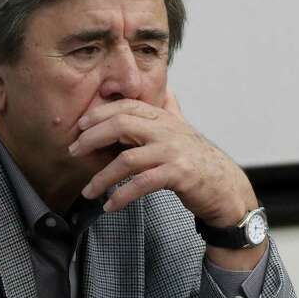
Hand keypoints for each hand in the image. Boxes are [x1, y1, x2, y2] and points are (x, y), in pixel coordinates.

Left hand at [69, 89, 257, 227]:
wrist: (225, 187)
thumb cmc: (198, 160)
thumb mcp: (182, 131)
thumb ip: (169, 111)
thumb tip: (164, 91)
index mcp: (164, 118)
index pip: (126, 106)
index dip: (100, 113)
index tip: (79, 125)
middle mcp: (168, 130)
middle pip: (121, 125)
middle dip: (92, 138)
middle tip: (73, 152)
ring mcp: (173, 152)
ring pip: (127, 159)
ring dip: (102, 177)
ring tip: (87, 191)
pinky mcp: (179, 174)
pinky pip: (142, 184)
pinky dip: (121, 196)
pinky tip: (109, 206)